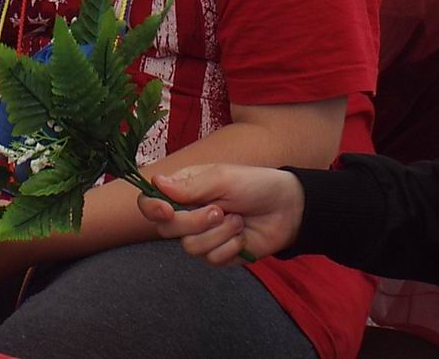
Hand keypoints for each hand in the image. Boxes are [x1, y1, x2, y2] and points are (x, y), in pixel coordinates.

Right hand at [137, 164, 304, 265]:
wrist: (287, 208)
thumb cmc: (255, 184)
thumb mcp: (223, 178)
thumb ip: (189, 186)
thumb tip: (156, 182)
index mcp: (184, 190)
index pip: (151, 202)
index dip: (151, 208)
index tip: (166, 210)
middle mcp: (188, 214)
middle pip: (167, 229)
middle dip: (194, 222)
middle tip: (219, 210)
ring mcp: (202, 236)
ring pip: (190, 247)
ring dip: (219, 233)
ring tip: (237, 219)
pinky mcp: (218, 255)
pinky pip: (211, 259)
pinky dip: (230, 246)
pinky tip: (243, 234)